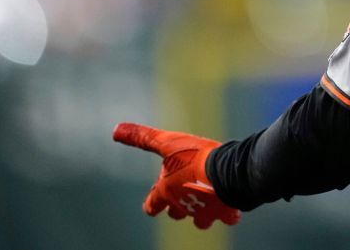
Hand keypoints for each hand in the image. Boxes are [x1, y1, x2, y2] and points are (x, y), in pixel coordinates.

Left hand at [113, 122, 240, 229]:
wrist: (226, 171)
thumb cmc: (194, 157)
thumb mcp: (167, 143)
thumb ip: (142, 138)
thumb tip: (116, 130)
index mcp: (166, 191)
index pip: (151, 205)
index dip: (152, 203)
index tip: (154, 203)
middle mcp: (183, 205)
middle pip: (177, 214)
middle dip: (180, 207)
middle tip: (186, 196)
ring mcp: (205, 211)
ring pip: (201, 220)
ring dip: (204, 213)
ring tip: (210, 202)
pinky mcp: (225, 211)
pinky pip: (228, 216)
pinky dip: (229, 212)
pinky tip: (232, 203)